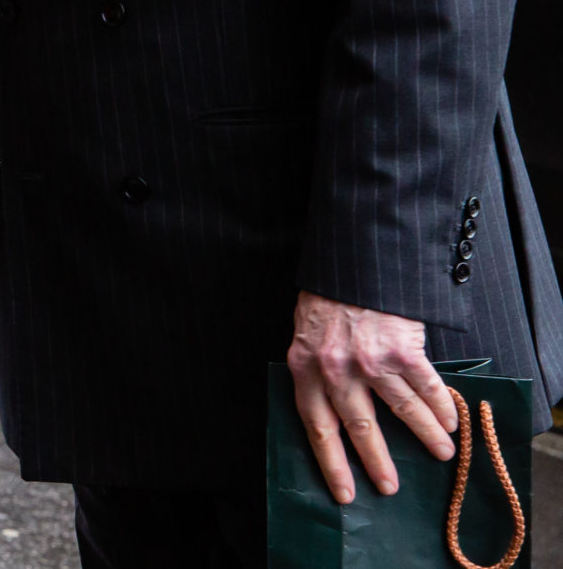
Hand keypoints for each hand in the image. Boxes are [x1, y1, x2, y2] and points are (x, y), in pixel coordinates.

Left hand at [286, 290, 456, 501]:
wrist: (352, 264)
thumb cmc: (327, 301)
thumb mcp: (307, 337)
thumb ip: (318, 373)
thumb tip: (337, 414)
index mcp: (306, 369)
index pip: (316, 426)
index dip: (331, 462)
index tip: (345, 492)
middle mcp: (337, 370)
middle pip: (360, 428)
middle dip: (377, 463)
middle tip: (390, 488)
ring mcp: (371, 361)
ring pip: (402, 411)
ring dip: (426, 436)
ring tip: (442, 455)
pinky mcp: (402, 349)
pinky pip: (427, 388)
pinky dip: (442, 408)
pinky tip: (451, 422)